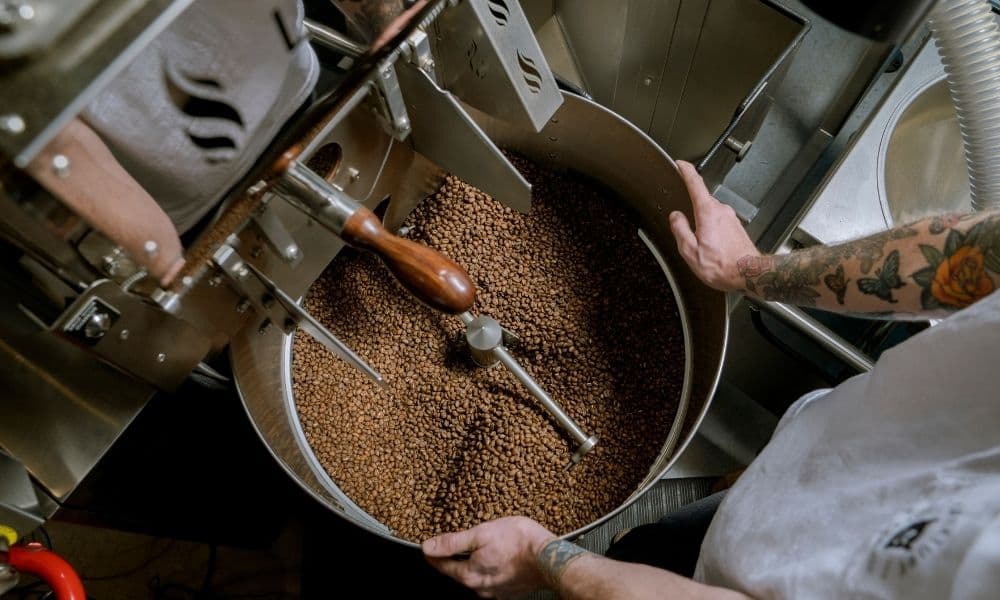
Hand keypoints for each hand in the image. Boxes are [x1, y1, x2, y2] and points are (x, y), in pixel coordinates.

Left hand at [422, 517, 554, 598]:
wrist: (549, 558)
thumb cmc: (519, 542)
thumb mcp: (481, 533)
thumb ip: (453, 542)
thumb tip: (428, 547)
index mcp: (469, 575)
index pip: (442, 566)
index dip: (433, 554)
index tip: (427, 546)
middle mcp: (480, 588)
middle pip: (458, 573)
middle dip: (453, 559)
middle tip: (451, 544)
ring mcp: (496, 592)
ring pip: (475, 577)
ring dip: (472, 564)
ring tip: (476, 547)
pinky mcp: (510, 591)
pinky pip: (491, 580)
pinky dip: (488, 568)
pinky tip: (496, 556)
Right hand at [669, 160, 760, 291]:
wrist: (749, 274)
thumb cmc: (722, 266)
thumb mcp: (690, 250)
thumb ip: (680, 229)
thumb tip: (675, 216)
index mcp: (707, 212)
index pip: (695, 183)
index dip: (686, 171)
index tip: (681, 164)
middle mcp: (722, 211)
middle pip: (701, 202)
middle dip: (692, 211)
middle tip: (686, 231)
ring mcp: (731, 218)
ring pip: (710, 214)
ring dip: (702, 225)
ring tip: (701, 247)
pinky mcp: (736, 227)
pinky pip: (719, 223)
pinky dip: (712, 231)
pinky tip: (712, 249)